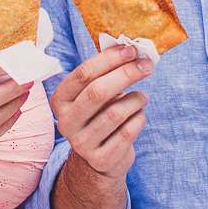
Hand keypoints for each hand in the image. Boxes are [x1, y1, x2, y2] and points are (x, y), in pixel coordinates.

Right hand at [50, 45, 151, 178]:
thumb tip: (131, 49)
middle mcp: (66, 122)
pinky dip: (139, 118)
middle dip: (126, 74)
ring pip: (115, 112)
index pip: (84, 73)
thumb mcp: (93, 94)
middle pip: (98, 91)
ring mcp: (81, 143)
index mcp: (61, 100)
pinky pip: (127, 132)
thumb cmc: (99, 115)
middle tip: (147, 65)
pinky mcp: (100, 159)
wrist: (99, 158)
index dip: (110, 59)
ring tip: (143, 96)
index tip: (131, 50)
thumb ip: (105, 73)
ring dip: (135, 99)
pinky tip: (139, 115)